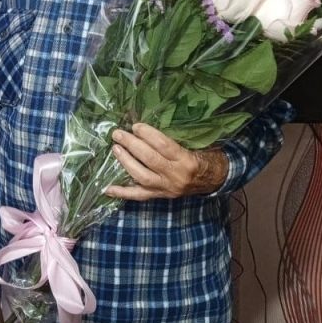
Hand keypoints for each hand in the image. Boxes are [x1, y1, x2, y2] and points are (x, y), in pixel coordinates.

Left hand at [105, 122, 227, 201]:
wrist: (215, 180)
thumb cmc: (204, 156)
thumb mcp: (197, 144)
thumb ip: (175, 137)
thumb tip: (148, 126)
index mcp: (187, 160)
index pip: (164, 146)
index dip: (148, 135)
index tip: (135, 126)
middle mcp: (176, 176)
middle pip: (150, 159)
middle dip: (132, 145)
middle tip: (118, 134)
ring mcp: (166, 188)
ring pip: (142, 177)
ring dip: (126, 162)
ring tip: (115, 149)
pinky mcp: (160, 196)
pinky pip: (138, 196)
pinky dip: (122, 192)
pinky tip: (107, 188)